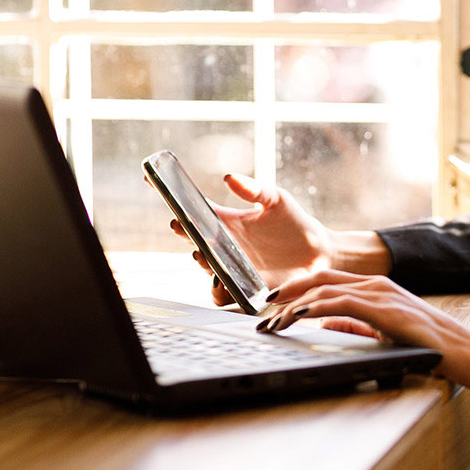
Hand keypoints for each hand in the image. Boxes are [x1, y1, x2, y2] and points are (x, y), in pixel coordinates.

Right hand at [167, 173, 336, 306]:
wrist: (318, 252)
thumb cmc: (294, 222)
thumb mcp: (275, 199)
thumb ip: (253, 189)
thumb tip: (229, 177)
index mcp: (226, 222)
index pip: (193, 208)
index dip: (173, 196)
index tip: (151, 180)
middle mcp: (223, 245)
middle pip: (193, 239)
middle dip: (182, 231)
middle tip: (179, 223)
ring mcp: (230, 267)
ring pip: (204, 267)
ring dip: (199, 260)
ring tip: (201, 252)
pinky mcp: (243, 287)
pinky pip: (222, 293)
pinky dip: (218, 289)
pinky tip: (222, 280)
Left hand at [256, 270, 469, 423]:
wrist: (459, 351)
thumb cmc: (424, 346)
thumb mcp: (380, 333)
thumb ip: (352, 325)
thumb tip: (323, 323)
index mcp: (373, 288)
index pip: (326, 281)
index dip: (296, 289)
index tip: (273, 303)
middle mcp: (373, 284)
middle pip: (318, 278)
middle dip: (286, 291)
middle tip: (261, 308)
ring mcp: (378, 292)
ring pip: (323, 289)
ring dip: (293, 304)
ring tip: (271, 320)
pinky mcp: (381, 307)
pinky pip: (338, 303)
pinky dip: (313, 308)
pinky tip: (296, 317)